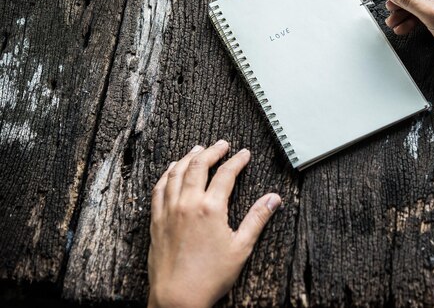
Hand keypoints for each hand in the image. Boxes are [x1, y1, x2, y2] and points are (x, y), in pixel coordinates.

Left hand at [148, 140, 281, 307]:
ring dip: (188, 157)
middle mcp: (187, 203)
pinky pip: (159, 188)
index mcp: (210, 208)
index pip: (226, 174)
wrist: (177, 297)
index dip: (237, 161)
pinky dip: (167, 174)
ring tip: (198, 150)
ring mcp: (169, 210)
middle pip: (199, 165)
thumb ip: (257, 219)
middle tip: (222, 144)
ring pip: (176, 172)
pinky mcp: (156, 220)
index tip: (244, 154)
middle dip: (212, 151)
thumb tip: (273, 199)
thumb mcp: (241, 248)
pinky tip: (172, 170)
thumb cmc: (210, 277)